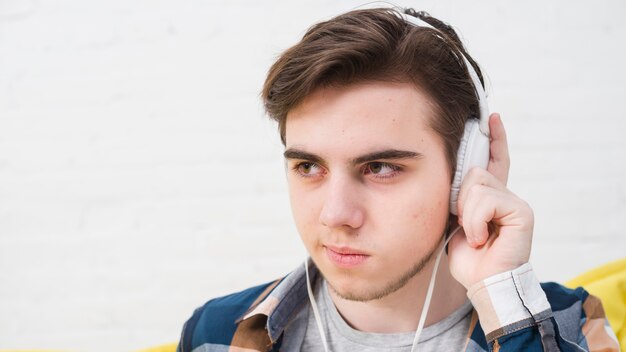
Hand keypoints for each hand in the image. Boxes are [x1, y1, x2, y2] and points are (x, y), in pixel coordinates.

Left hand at [447, 113, 533, 288]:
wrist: (482, 282)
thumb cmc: (469, 256)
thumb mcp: (456, 218)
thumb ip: (460, 195)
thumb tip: (460, 171)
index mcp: (491, 196)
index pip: (494, 159)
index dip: (494, 138)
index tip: (491, 117)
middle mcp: (506, 195)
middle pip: (474, 172)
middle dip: (460, 199)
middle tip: (464, 224)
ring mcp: (516, 202)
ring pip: (477, 185)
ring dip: (466, 214)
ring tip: (474, 234)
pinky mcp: (521, 212)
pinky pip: (486, 201)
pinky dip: (476, 221)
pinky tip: (481, 238)